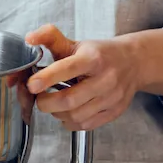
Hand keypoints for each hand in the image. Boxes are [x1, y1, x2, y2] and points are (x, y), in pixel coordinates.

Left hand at [25, 25, 141, 131]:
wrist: (133, 62)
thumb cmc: (99, 54)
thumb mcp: (74, 43)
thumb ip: (49, 37)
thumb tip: (29, 38)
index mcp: (93, 58)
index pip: (68, 68)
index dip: (47, 78)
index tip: (31, 84)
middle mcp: (105, 78)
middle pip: (69, 99)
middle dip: (46, 102)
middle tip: (38, 97)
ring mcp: (112, 97)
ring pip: (76, 115)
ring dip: (56, 113)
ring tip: (53, 104)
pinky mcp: (114, 111)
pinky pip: (85, 125)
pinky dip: (69, 122)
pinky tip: (66, 112)